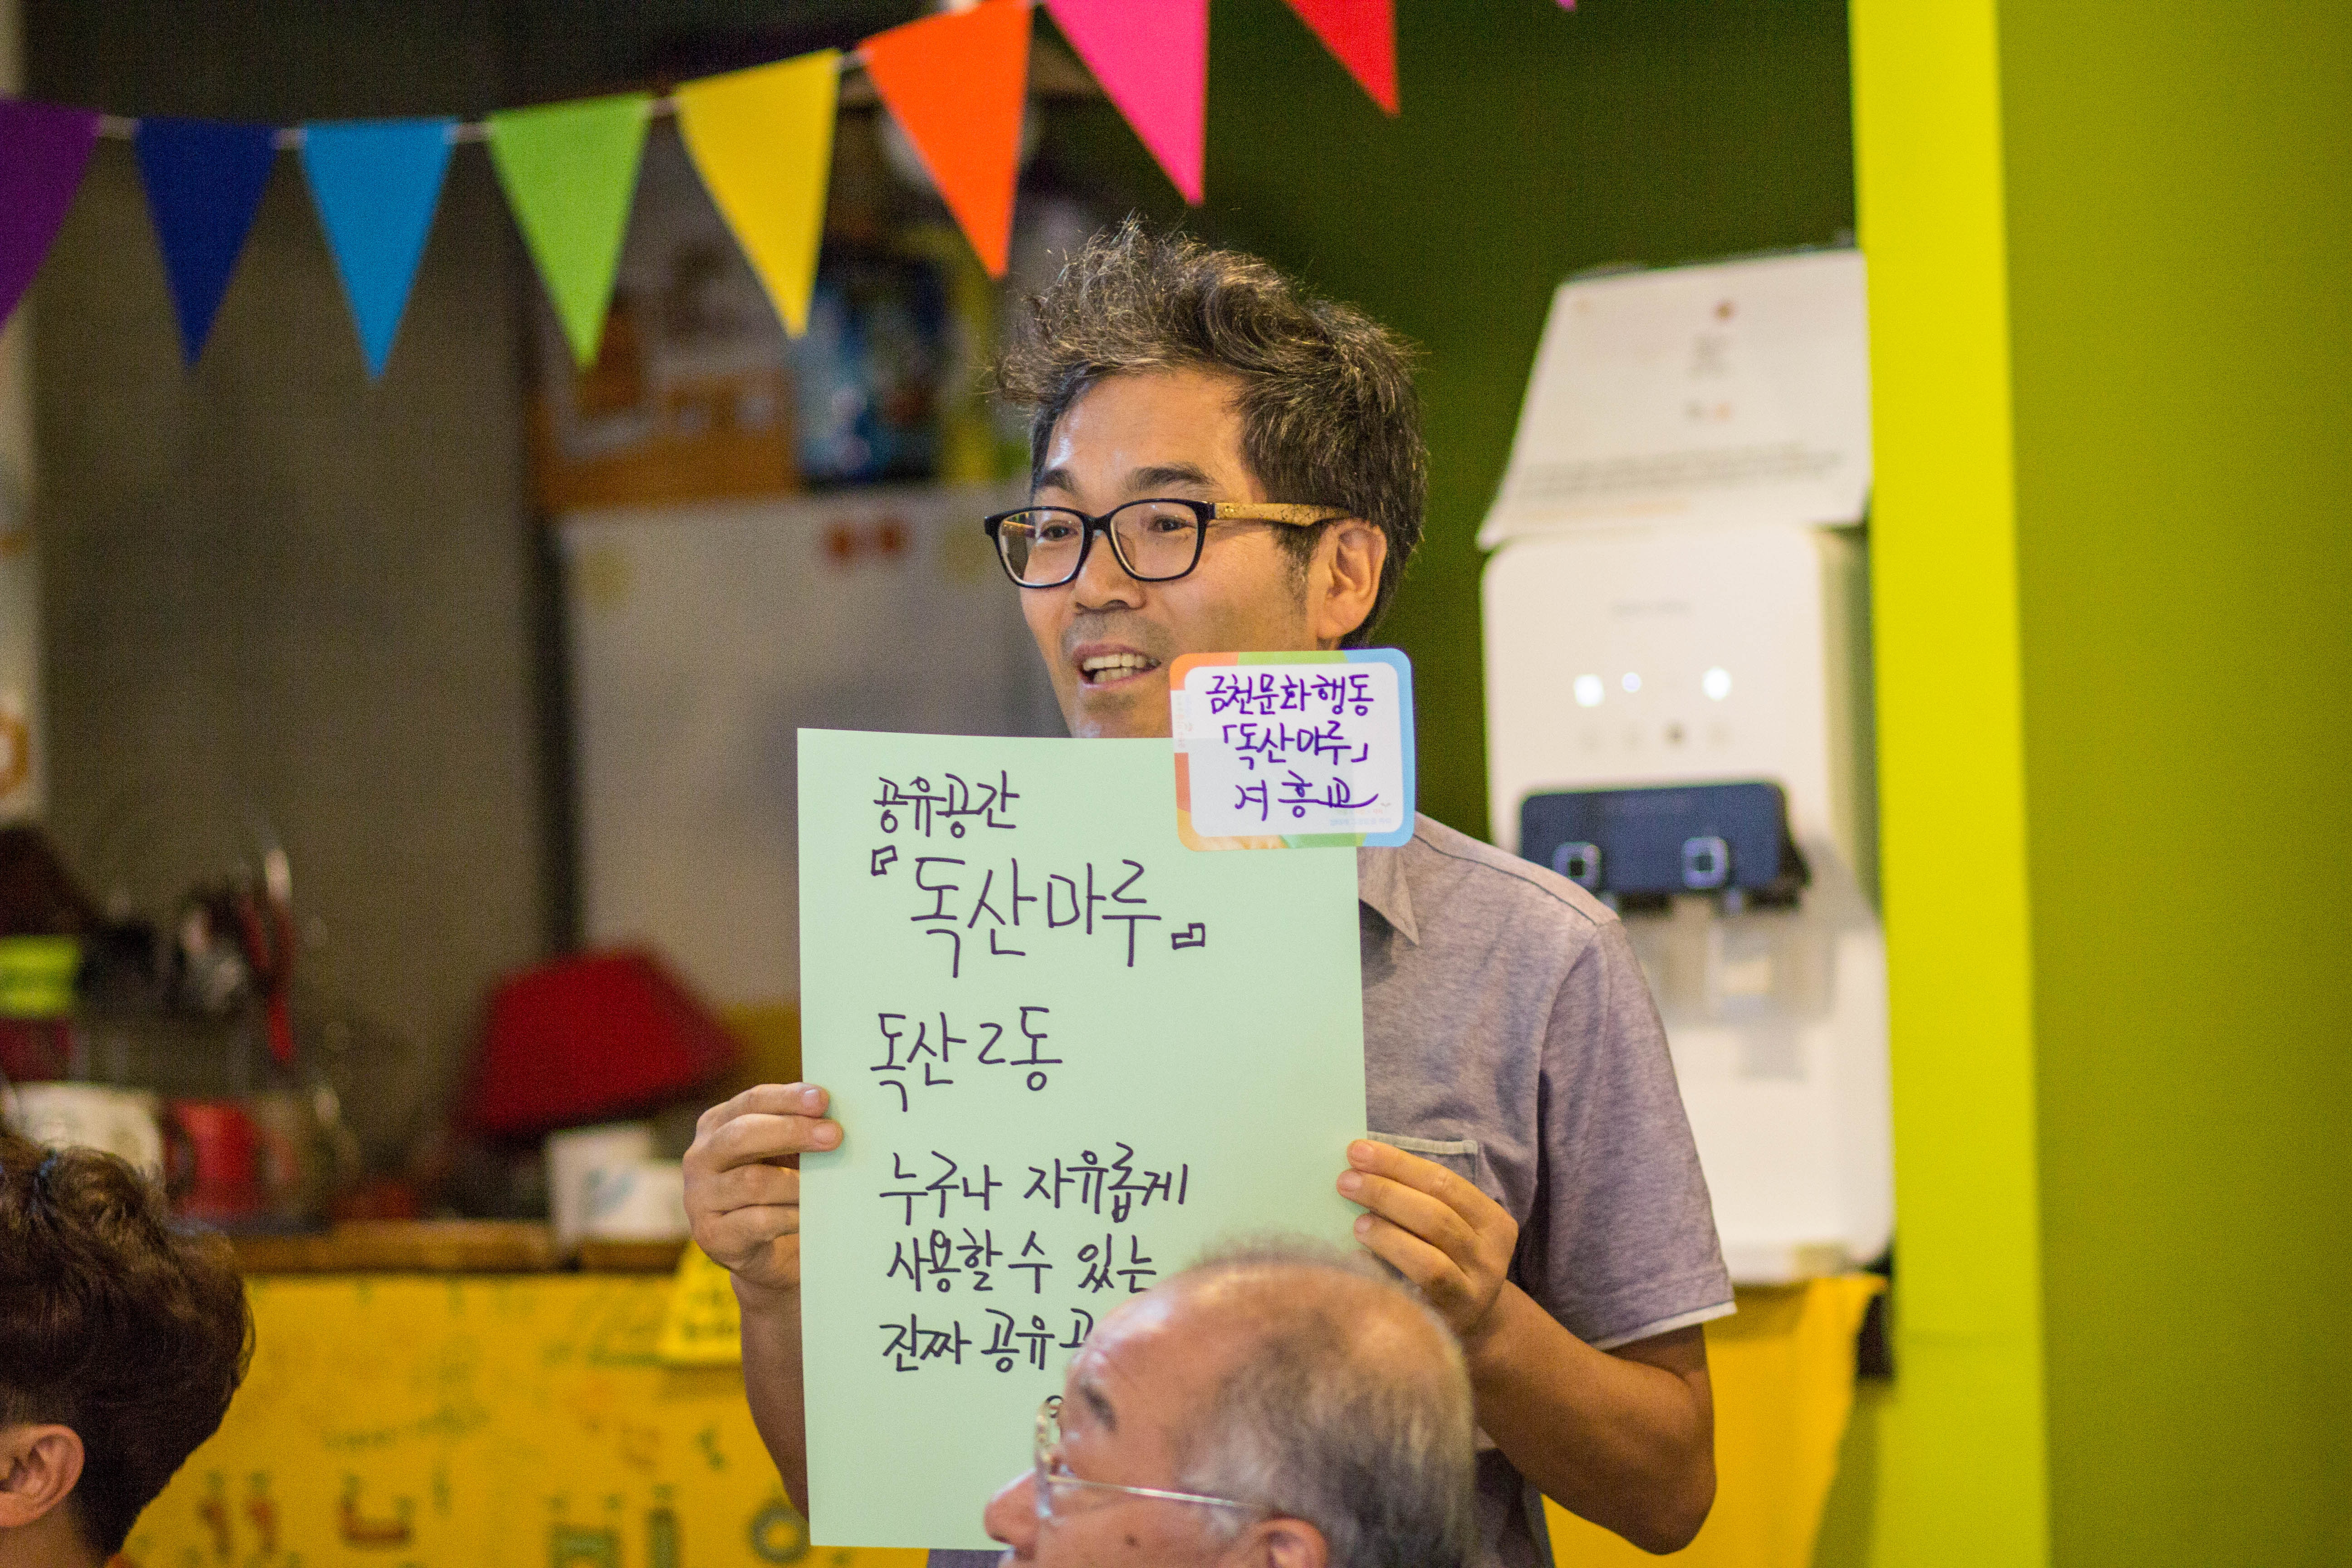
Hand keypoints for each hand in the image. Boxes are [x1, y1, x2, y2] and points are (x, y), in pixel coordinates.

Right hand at [683, 1083, 841, 1301]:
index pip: (751, 1102)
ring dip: (797, 1183)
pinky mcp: (711, 1236)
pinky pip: (758, 1221)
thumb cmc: (780, 1188)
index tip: (822, 1099)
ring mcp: (699, 1198)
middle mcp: (700, 1158)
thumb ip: (800, 1128)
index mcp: (717, 1125)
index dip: (787, 1098)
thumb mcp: (785, 1152)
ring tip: (829, 1185)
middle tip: (834, 1135)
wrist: (768, 1252)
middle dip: (792, 1132)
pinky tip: (811, 1215)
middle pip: (743, 1135)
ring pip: (753, 1182)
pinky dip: (791, 1216)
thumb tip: (834, 1116)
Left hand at [1337, 1140, 1517, 1346]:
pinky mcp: (1455, 1316)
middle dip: (1386, 1192)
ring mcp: (1476, 1288)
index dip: (1399, 1164)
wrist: (1475, 1324)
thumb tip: (1361, 1166)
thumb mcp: (1449, 1228)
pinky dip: (1391, 1264)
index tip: (1357, 1151)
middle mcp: (1491, 1253)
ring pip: (1430, 1254)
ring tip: (1357, 1221)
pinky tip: (1362, 1255)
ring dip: (1387, 1231)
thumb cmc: (1447, 1261)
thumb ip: (1421, 1200)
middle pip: (1436, 1213)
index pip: (1444, 1181)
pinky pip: (1421, 1286)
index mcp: (1493, 1221)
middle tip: (1346, 1180)